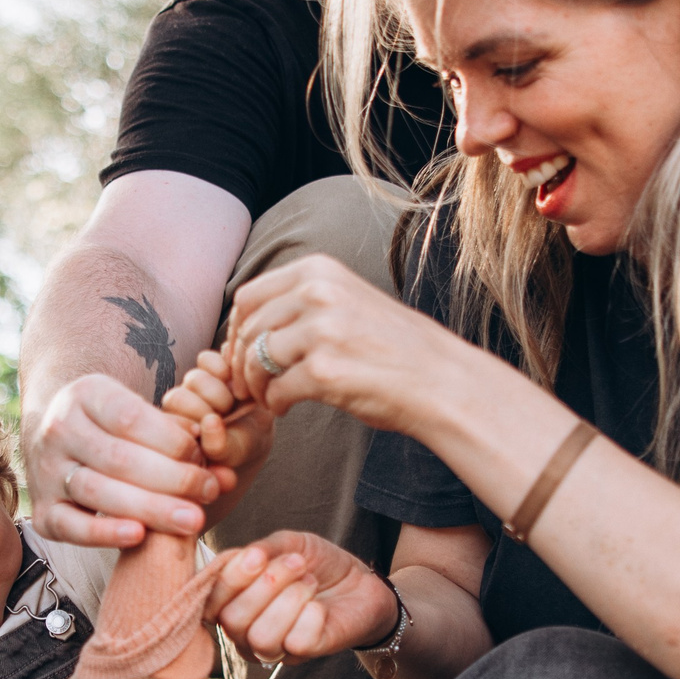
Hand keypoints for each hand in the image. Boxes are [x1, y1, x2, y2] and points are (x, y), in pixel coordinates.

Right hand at [25, 373, 224, 548]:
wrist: (56, 435)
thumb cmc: (115, 427)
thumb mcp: (141, 414)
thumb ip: (180, 438)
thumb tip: (224, 473)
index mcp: (86, 394)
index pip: (132, 418)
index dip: (173, 442)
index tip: (206, 460)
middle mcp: (59, 429)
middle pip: (120, 458)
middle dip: (173, 479)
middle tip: (209, 493)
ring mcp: (46, 471)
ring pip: (99, 492)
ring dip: (151, 509)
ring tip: (192, 520)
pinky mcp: (42, 510)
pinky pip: (71, 526)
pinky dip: (103, 533)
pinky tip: (138, 536)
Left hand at [162, 351, 274, 522]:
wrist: (260, 425)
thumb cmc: (241, 445)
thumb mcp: (233, 453)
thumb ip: (219, 446)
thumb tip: (210, 421)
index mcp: (173, 430)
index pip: (169, 423)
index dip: (195, 428)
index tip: (217, 438)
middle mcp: (177, 406)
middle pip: (177, 398)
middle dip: (206, 411)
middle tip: (225, 419)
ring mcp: (191, 384)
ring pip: (193, 379)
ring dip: (218, 393)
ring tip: (232, 404)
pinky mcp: (207, 365)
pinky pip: (206, 359)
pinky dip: (223, 370)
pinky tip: (235, 384)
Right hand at [204, 530, 401, 664]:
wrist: (361, 581)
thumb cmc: (317, 564)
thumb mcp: (287, 544)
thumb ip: (262, 549)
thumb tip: (248, 557)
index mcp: (232, 603)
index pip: (209, 603)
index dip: (228, 579)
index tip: (257, 555)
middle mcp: (245, 632)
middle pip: (232, 620)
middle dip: (266, 584)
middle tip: (296, 562)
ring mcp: (274, 648)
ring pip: (261, 636)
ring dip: (289, 600)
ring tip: (310, 582)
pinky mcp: (304, 654)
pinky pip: (296, 642)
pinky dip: (311, 614)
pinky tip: (319, 605)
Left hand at [222, 254, 464, 432]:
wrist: (441, 381)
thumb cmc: (396, 347)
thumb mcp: (350, 300)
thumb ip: (305, 300)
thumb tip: (250, 317)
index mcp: (320, 271)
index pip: (249, 295)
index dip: (238, 328)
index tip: (244, 350)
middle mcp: (318, 294)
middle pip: (248, 328)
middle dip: (241, 360)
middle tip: (250, 382)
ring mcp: (321, 332)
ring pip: (255, 360)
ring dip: (254, 384)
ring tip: (266, 396)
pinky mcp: (323, 372)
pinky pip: (275, 390)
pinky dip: (274, 403)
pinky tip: (286, 407)